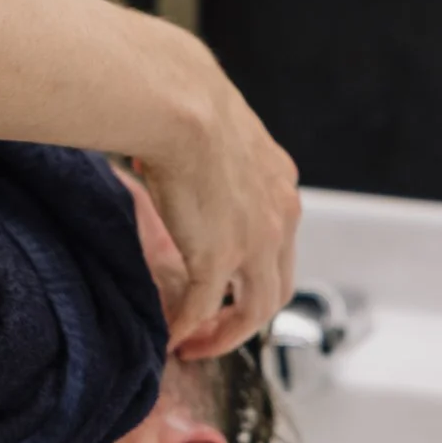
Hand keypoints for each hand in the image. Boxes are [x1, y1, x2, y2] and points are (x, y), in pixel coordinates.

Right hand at [134, 48, 299, 359]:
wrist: (179, 102)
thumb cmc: (183, 98)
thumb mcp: (213, 129)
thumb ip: (204, 153)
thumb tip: (161, 156)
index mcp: (280, 183)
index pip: (280, 240)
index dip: (255, 268)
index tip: (227, 283)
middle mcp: (280, 216)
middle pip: (278, 285)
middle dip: (248, 315)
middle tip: (216, 328)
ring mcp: (255, 242)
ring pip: (255, 310)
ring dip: (225, 334)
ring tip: (195, 344)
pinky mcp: (221, 258)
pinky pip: (206, 308)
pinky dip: (190, 327)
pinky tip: (171, 335)